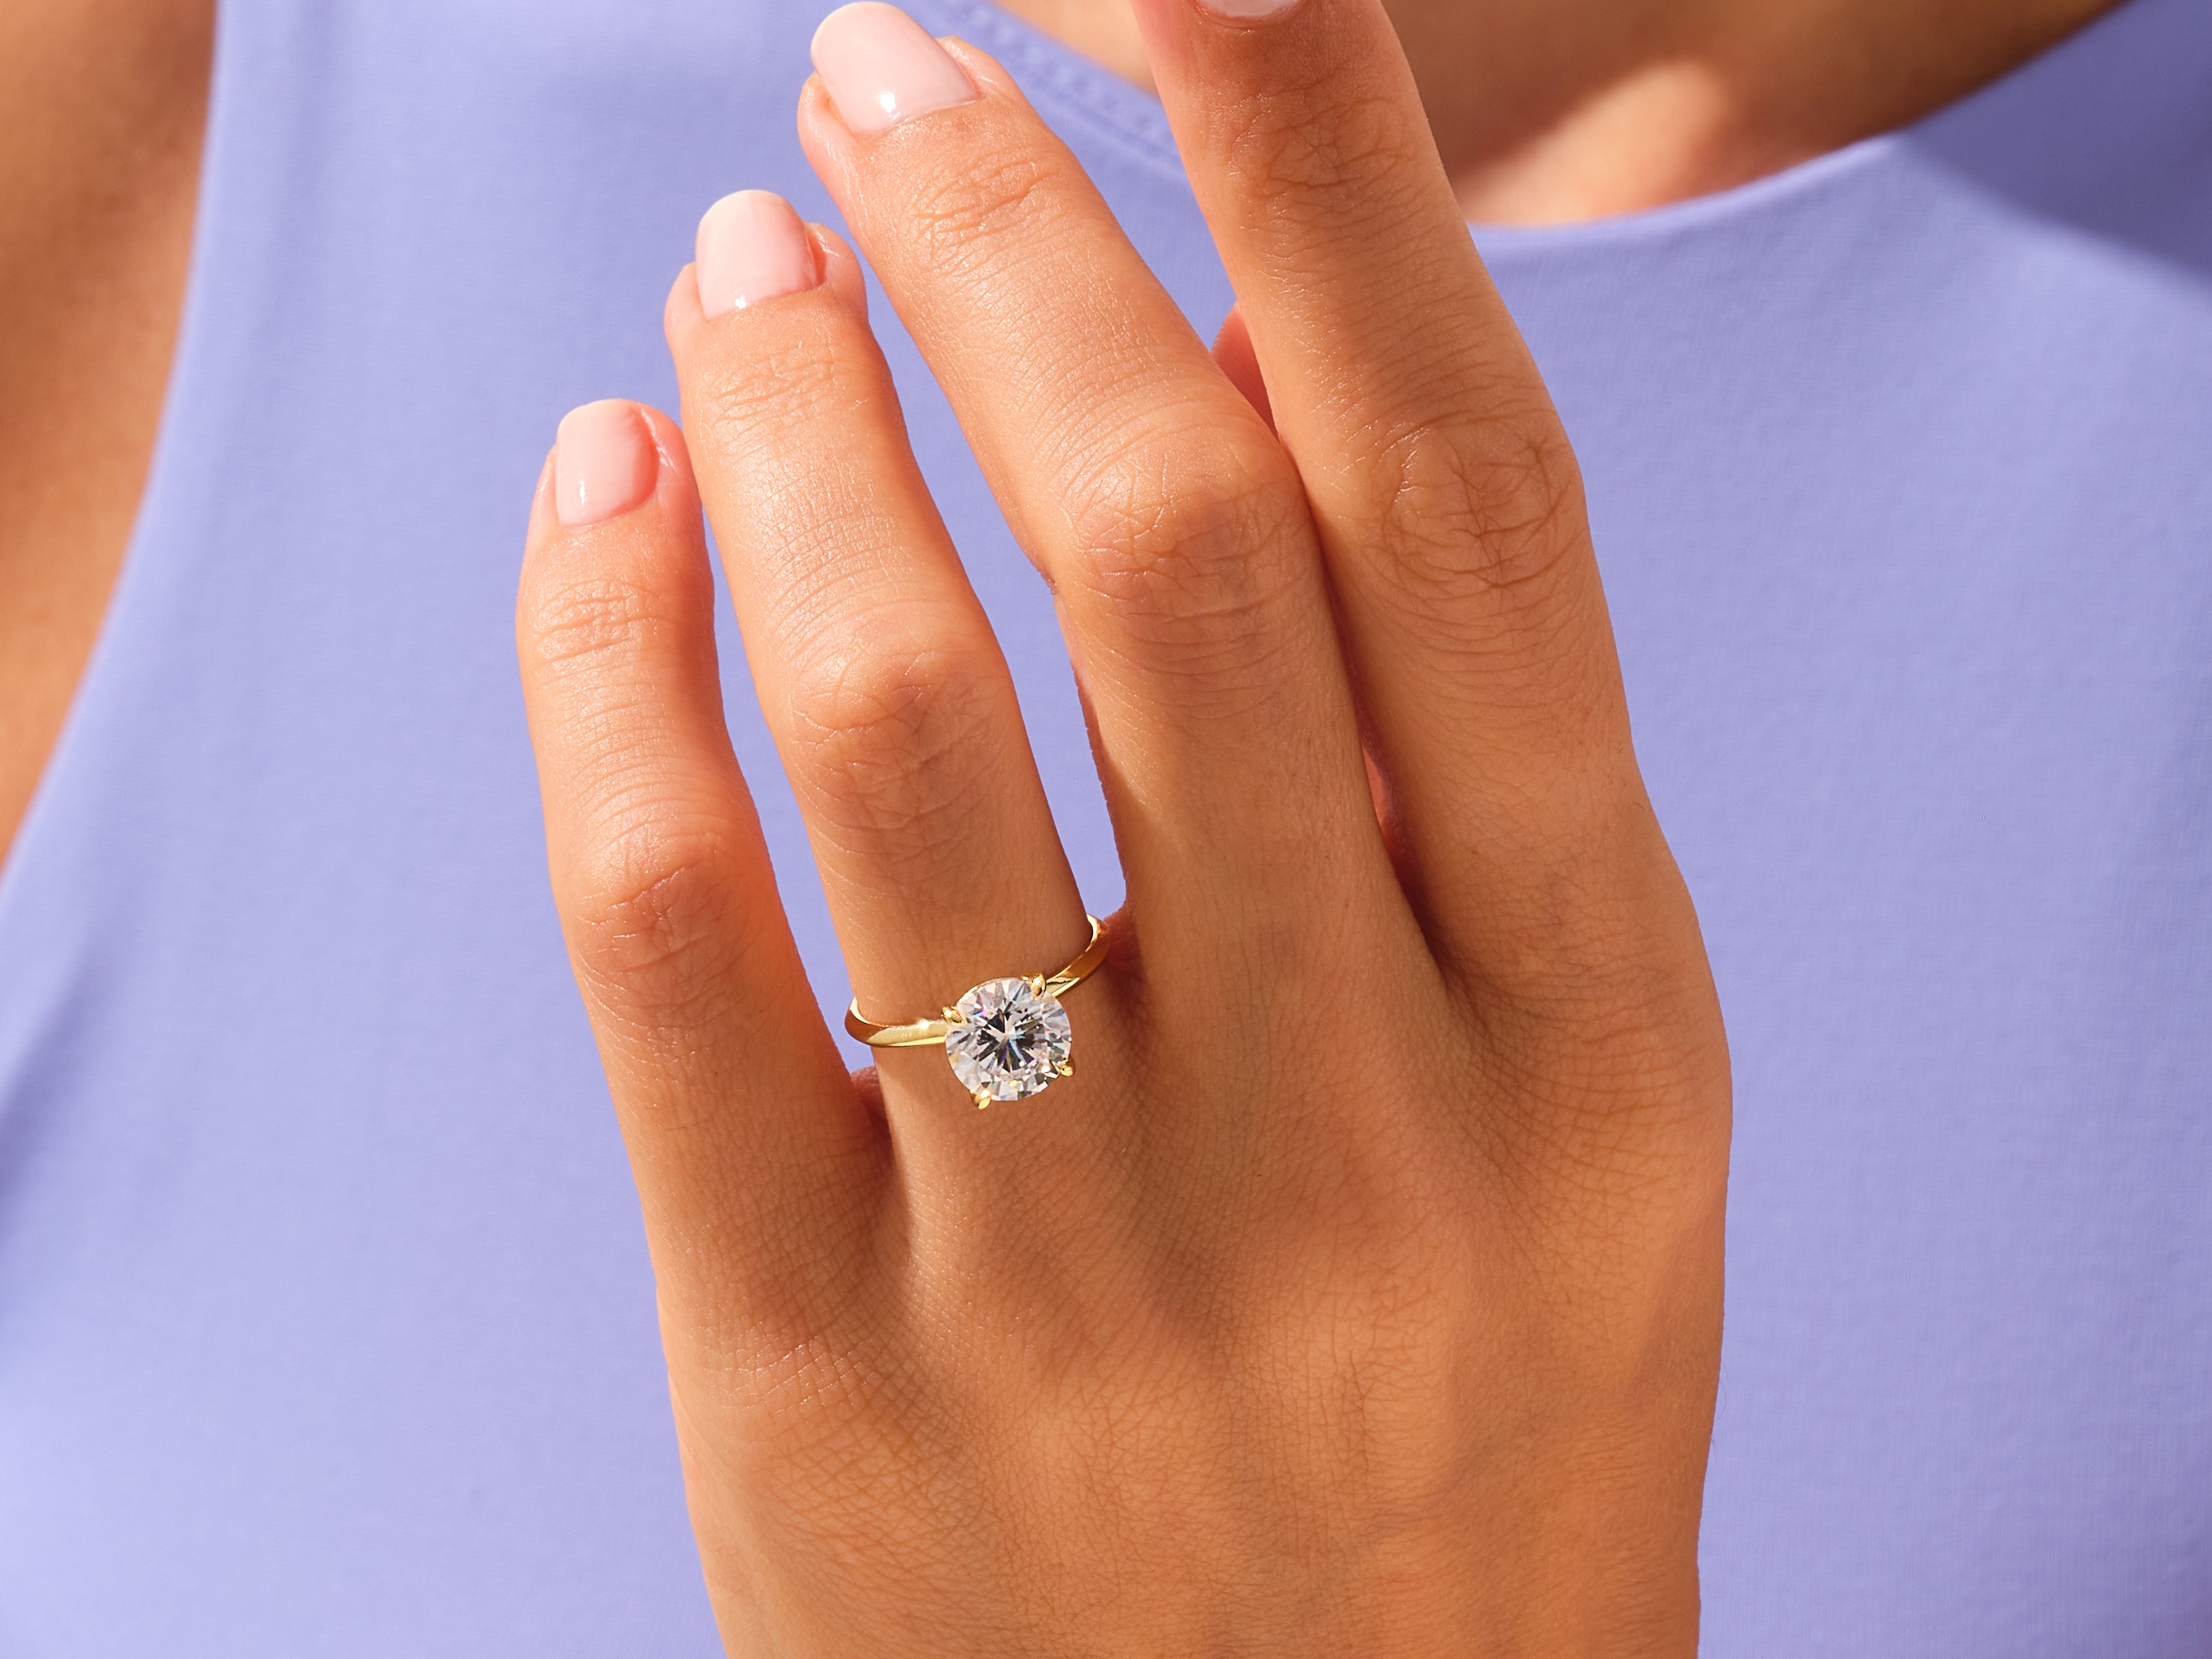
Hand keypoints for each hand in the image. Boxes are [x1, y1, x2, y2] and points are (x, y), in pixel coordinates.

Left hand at [516, 1, 1728, 1652]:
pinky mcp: (827, 1376)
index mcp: (1596, 1026)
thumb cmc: (1459, 1411)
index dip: (1332, 181)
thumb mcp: (1560, 1104)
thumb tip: (1267, 351)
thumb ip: (1444, 761)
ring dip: (802, 407)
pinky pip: (675, 947)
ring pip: (899, 711)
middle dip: (1012, 236)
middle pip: (1181, 547)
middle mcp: (1364, 1123)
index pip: (1469, 508)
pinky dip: (612, 669)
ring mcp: (1084, 1263)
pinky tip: (604, 497)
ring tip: (741, 251)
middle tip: (880, 72)